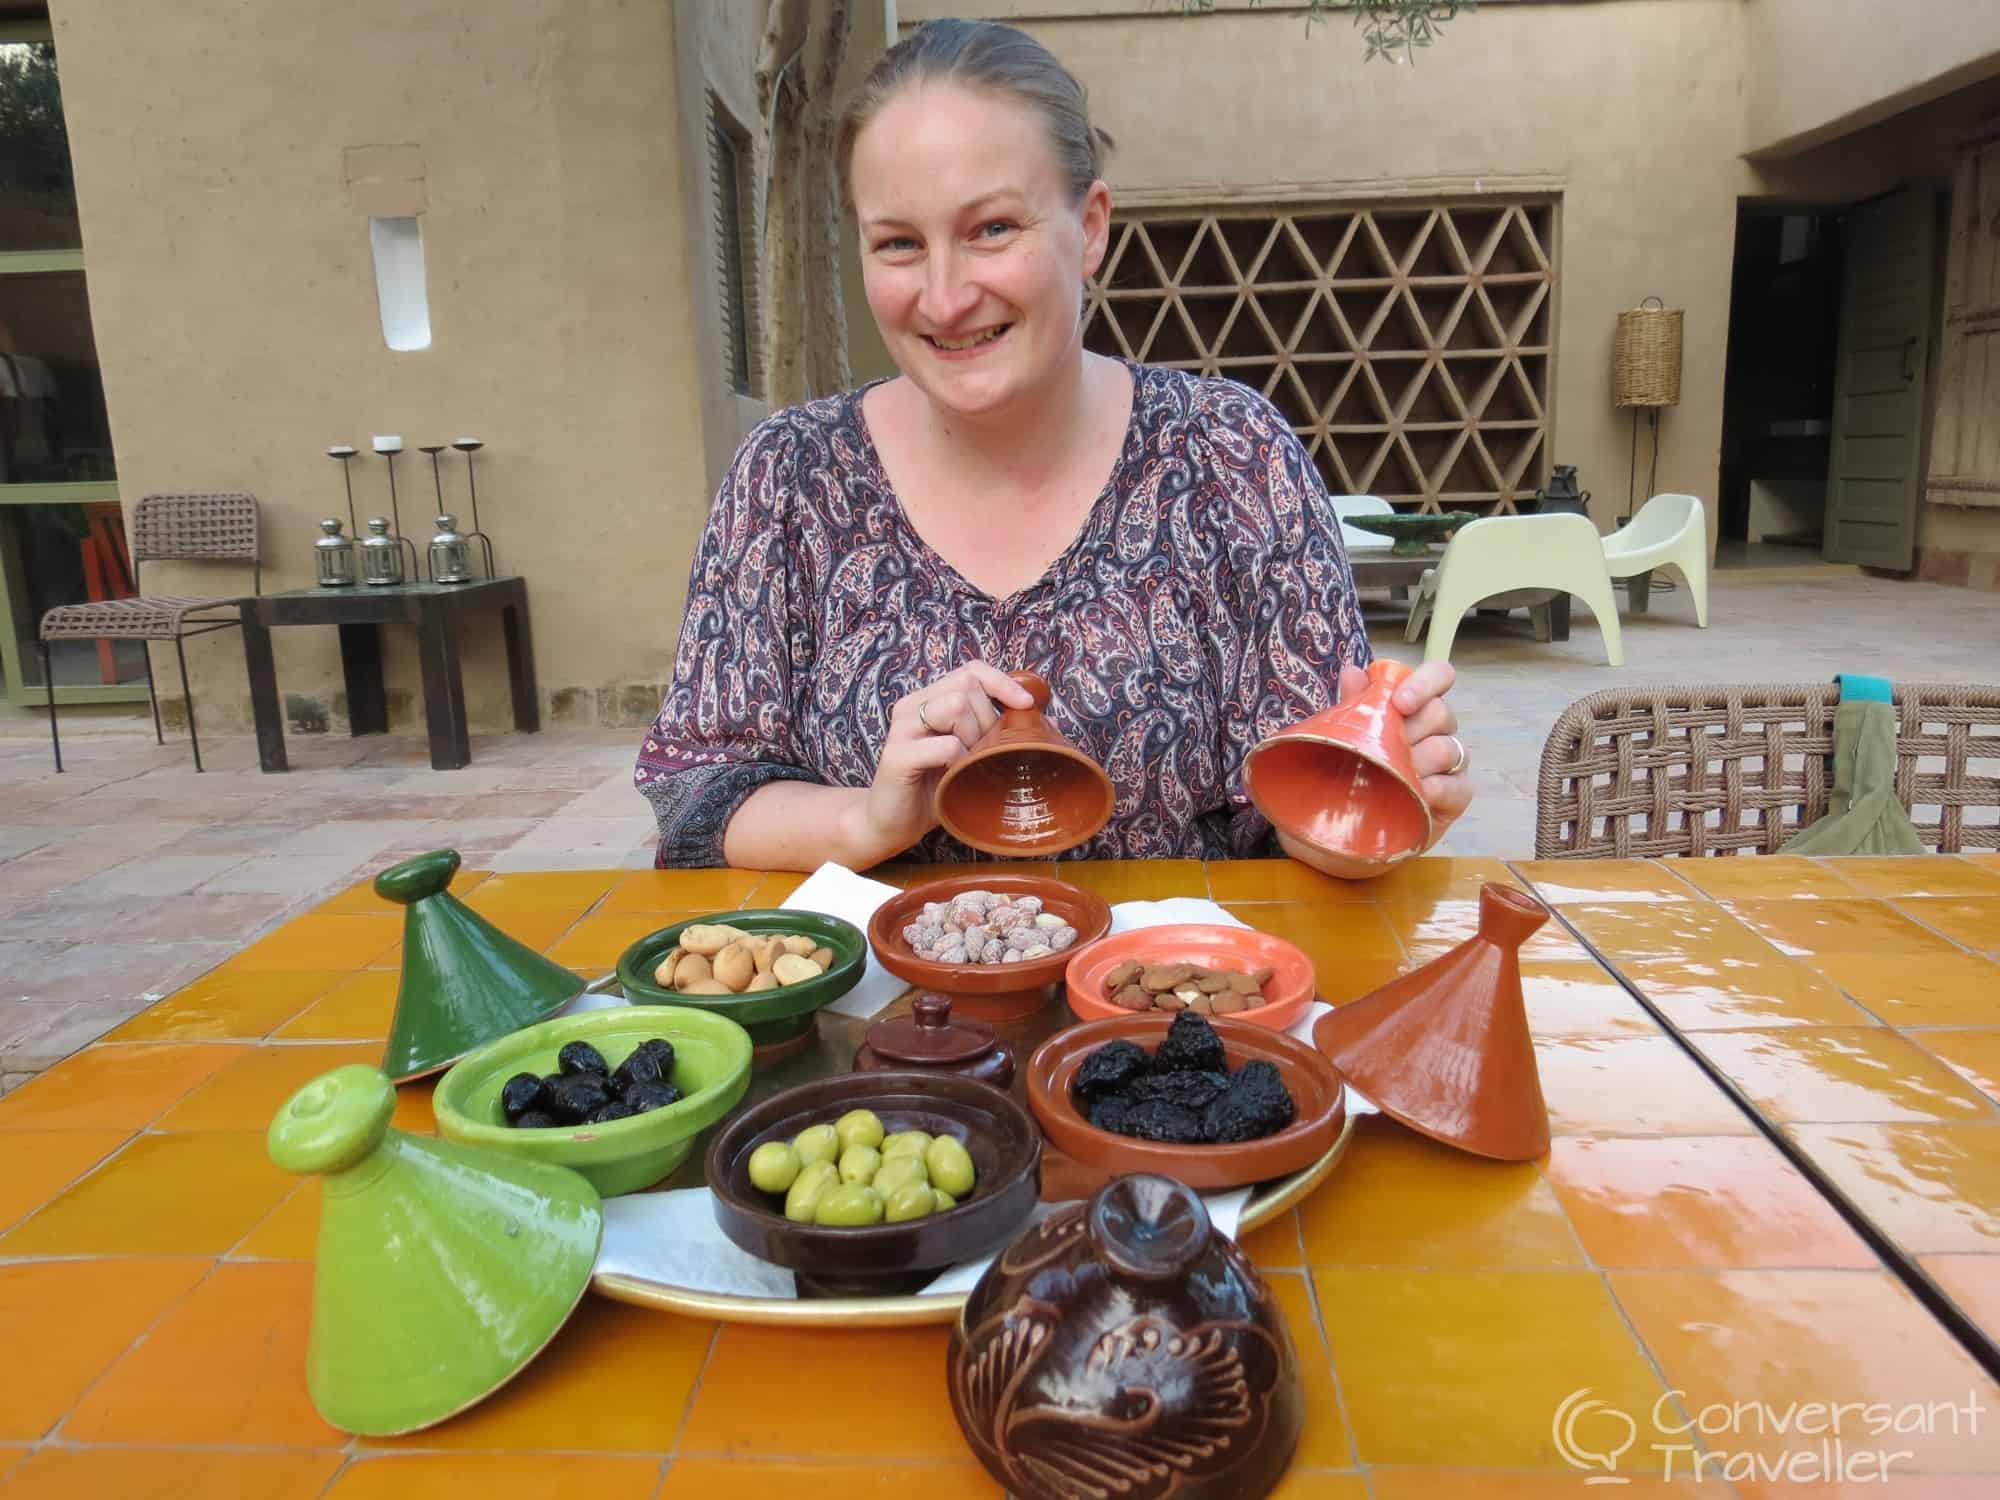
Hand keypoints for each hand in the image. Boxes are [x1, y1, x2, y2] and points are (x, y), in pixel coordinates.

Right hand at [848, 660, 1035, 860]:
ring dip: (974, 737)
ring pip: (955, 706)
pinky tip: (952, 776)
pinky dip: (959, 761)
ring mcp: (901, 729)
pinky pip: (945, 745)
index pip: (971, 670)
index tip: (1026, 705)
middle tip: (982, 752)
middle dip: (988, 720)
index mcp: (929, 700)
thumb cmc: (935, 789)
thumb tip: (1045, 721)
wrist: (892, 824)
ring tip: (966, 763)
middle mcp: (911, 706)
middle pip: (967, 686)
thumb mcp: (970, 755)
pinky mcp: (896, 756)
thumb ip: (994, 733)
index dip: (1002, 682)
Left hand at [1336, 658, 1472, 836]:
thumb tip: (1353, 672)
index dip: (1425, 682)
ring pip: (1448, 748)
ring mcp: (1451, 764)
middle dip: (1410, 729)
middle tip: (1383, 749)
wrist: (1350, 831)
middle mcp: (1438, 731)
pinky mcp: (1456, 797)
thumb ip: (1354, 706)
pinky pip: (1459, 786)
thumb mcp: (1344, 740)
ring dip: (1418, 761)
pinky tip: (1419, 793)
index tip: (1399, 703)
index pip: (1439, 676)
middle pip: (1441, 712)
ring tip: (1392, 776)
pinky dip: (1437, 788)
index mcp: (1416, 708)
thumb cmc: (1351, 776)